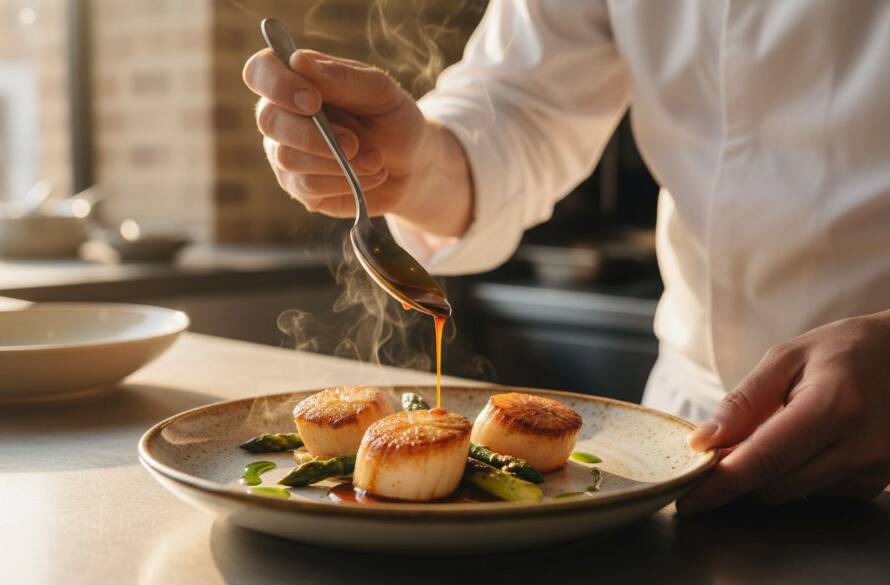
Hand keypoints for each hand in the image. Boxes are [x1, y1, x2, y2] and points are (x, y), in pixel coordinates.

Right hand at [242, 48, 471, 236]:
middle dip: (315, 136)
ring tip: (375, 160)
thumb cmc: (393, 120)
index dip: (278, 85)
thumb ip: (341, 77)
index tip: (313, 100)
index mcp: (297, 80)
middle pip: (269, 121)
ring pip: (288, 158)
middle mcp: (282, 115)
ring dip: (338, 161)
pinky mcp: (299, 187)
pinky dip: (344, 181)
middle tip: (355, 143)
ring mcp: (285, 153)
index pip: (260, 71)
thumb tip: (297, 61)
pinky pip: (307, 186)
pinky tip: (369, 175)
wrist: (412, 166)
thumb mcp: (380, 92)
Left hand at [679, 310, 889, 512]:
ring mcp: (872, 470)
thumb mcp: (786, 358)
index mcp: (833, 407)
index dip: (720, 484)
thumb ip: (742, 402)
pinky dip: (789, 476)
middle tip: (710, 456)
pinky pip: (813, 492)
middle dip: (734, 478)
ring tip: (756, 439)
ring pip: (790, 494)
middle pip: (773, 487)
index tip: (687, 497)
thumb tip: (701, 443)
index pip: (763, 460)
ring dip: (761, 477)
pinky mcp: (873, 483)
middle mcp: (859, 446)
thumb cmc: (843, 350)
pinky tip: (792, 446)